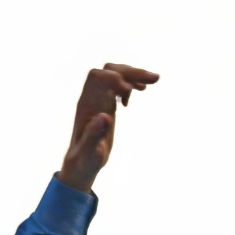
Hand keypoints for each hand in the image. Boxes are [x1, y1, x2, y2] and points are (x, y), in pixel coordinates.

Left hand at [59, 63, 158, 191]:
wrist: (80, 164)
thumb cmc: (84, 161)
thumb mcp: (89, 154)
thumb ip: (94, 136)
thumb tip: (105, 116)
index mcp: (87, 106)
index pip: (99, 78)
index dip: (115, 79)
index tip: (130, 91)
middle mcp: (91, 99)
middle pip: (109, 71)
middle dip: (131, 72)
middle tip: (154, 79)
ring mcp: (99, 100)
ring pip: (115, 74)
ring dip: (134, 74)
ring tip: (153, 81)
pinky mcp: (106, 104)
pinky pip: (117, 83)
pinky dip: (131, 82)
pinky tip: (140, 91)